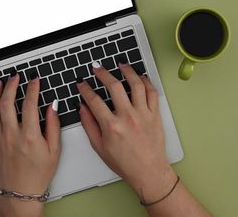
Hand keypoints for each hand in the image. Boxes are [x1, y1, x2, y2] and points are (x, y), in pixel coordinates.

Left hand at [0, 73, 60, 216]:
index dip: (32, 88)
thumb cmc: (38, 175)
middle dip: (11, 85)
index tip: (34, 80)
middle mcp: (11, 135)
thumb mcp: (55, 151)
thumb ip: (53, 126)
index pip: (30, 104)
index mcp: (30, 135)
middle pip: (7, 103)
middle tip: (15, 77)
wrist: (20, 193)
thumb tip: (52, 107)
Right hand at [77, 63, 176, 203]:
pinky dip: (146, 82)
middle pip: (114, 86)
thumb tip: (82, 108)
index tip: (82, 84)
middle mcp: (128, 117)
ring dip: (127, 71)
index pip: (94, 100)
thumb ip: (89, 125)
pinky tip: (140, 77)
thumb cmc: (125, 163)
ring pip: (136, 85)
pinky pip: (152, 93)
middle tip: (97, 68)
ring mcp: (143, 114)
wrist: (148, 171)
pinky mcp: (155, 115)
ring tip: (121, 65)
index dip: (85, 89)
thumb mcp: (100, 147)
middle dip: (103, 74)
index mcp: (112, 126)